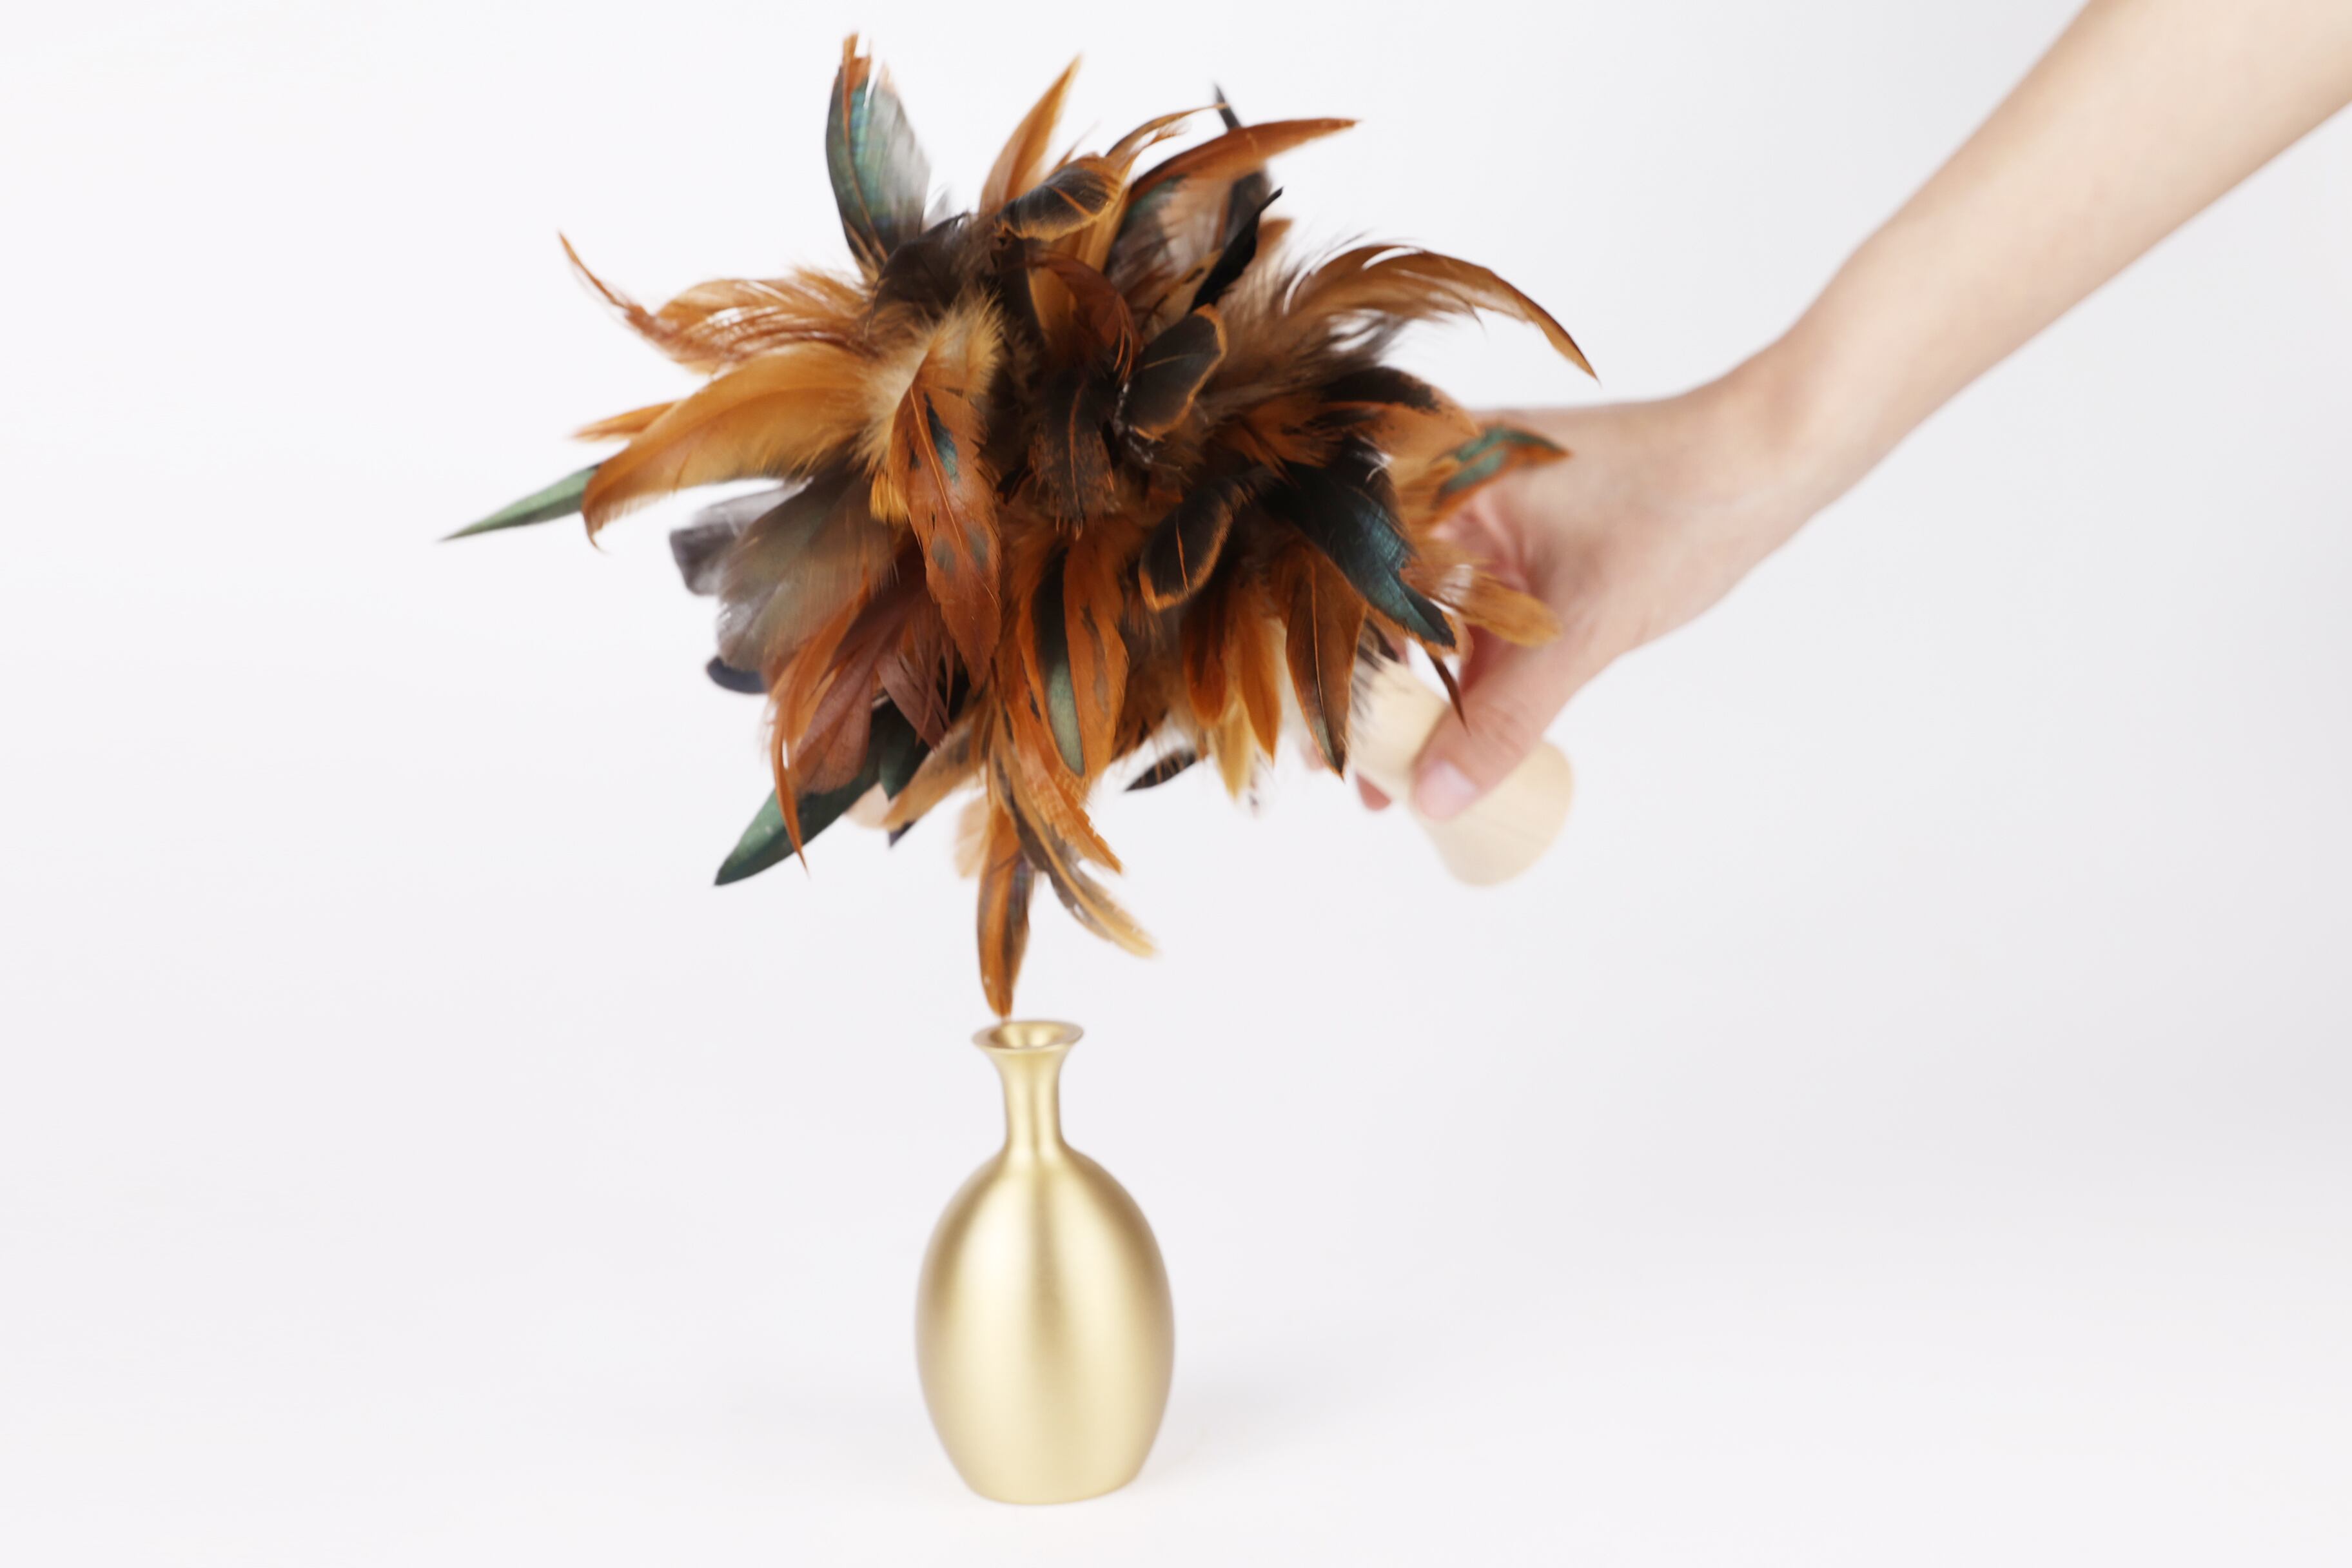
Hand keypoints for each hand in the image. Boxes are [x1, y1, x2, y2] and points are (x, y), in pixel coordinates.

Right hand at [1376, 360, 1841, 817]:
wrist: (1772, 456)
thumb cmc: (1677, 504)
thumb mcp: (1583, 627)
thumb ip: (1505, 719)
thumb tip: (1440, 797)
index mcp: (1435, 473)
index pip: (1350, 581)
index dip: (1334, 669)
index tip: (1327, 746)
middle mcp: (1445, 483)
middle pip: (1377, 603)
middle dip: (1372, 694)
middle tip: (1360, 777)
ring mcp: (1483, 511)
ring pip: (1426, 616)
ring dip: (1418, 693)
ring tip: (1399, 776)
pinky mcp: (1523, 541)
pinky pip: (1471, 614)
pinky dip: (1463, 674)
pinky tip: (1452, 737)